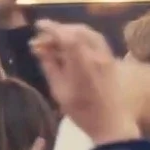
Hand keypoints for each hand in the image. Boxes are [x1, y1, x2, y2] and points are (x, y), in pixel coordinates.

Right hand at [29, 20, 137, 143]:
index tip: (37, 25)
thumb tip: (38, 48)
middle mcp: (97, 56)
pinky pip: (95, 39)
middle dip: (58, 29)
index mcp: (83, 64)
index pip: (66, 36)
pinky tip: (71, 43)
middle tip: (43, 36)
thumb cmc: (82, 112)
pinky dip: (81, 36)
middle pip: (77, 31)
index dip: (51, 28)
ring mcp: (106, 56)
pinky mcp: (111, 59)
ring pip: (88, 32)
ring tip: (56, 38)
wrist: (112, 124)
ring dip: (70, 31)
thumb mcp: (59, 91)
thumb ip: (49, 66)